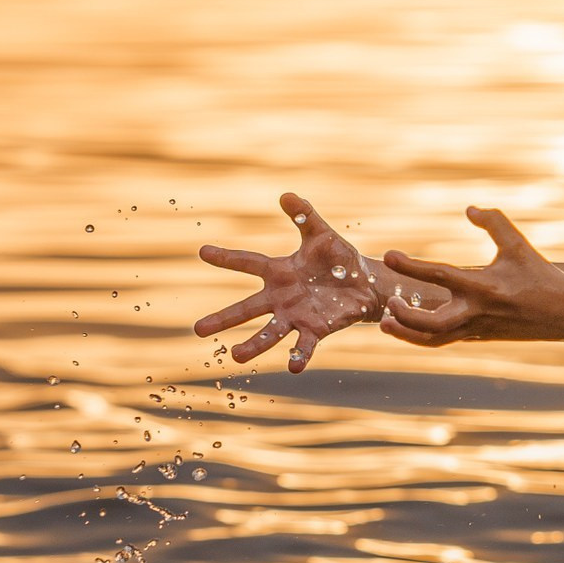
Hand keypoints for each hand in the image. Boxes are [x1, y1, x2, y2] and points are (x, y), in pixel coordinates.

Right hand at [194, 192, 408, 372]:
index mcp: (279, 273)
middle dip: (223, 318)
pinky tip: (293, 367)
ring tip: (235, 356)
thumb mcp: (321, 235)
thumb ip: (305, 216)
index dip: (226, 257)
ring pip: (270, 332)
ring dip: (254, 344)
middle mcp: (282, 298)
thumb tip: (286, 195)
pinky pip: (305, 344)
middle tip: (198, 329)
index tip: (202, 251)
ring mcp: (297, 316)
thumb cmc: (339, 260)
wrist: (365, 285)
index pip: (248, 263)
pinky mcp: (316, 328)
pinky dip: (300, 355)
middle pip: (247, 308)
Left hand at [379, 207, 563, 345]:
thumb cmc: (541, 275)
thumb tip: (469, 210)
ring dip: (407, 335)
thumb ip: (494, 222)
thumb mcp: (518, 244)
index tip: (389, 256)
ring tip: (388, 323)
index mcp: (484, 286)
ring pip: (434, 341)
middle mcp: (477, 312)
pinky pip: (445, 340)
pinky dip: (424, 335)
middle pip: (431, 325)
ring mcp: (477, 328)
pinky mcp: (479, 336)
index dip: (411, 266)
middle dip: (405, 317)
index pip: (440, 275)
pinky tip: (410, 323)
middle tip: (390, 302)